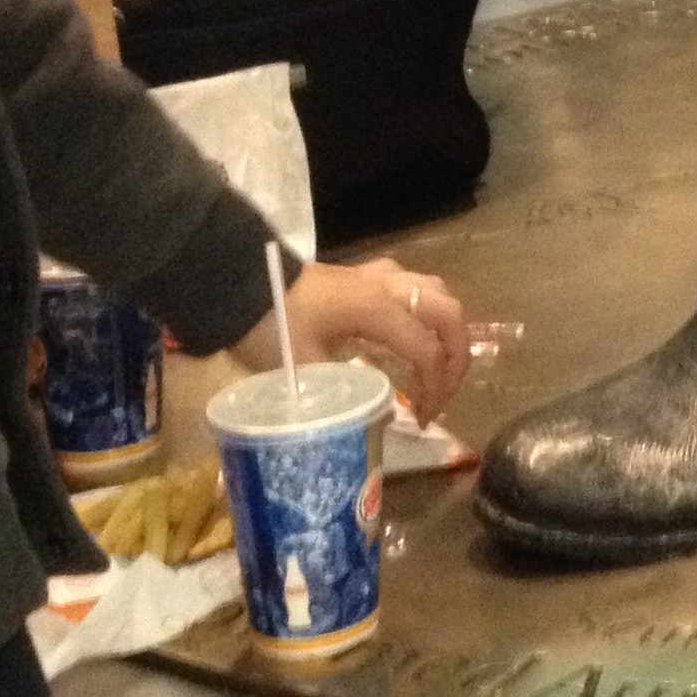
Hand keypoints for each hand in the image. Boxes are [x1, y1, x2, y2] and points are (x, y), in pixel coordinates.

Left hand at [238, 256, 468, 420]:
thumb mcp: (306, 369)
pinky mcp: (365, 275)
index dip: (435, 388)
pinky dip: (422, 312)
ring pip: (436, 293)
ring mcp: (379, 276)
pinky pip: (412, 286)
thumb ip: (346, 390)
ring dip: (444, 330)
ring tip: (433, 364)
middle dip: (456, 356)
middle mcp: (390, 287)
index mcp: (379, 310)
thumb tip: (375, 416)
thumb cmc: (273, 327)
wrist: (240, 287)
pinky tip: (407, 332)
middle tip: (442, 392)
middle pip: (449, 314)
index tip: (422, 421)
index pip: (427, 350)